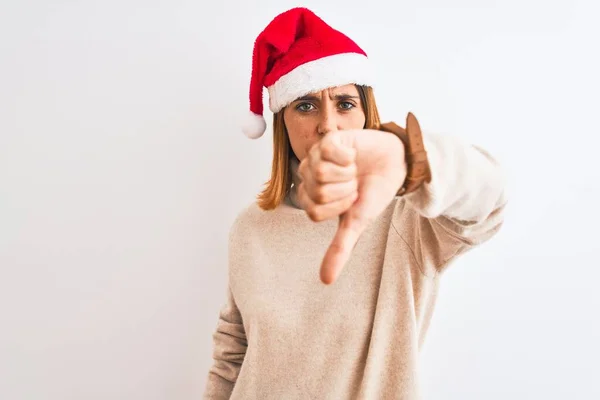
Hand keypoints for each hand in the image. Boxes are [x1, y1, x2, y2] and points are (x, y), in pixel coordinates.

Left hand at [297, 128, 406, 284]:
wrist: (395, 165)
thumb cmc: (373, 193)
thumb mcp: (357, 223)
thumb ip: (339, 249)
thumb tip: (325, 280)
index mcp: (311, 199)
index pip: (315, 212)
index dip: (339, 207)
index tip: (351, 200)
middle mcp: (308, 177)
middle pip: (317, 192)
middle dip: (345, 190)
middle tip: (353, 183)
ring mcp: (315, 157)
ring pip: (321, 173)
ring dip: (346, 173)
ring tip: (353, 169)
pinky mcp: (327, 139)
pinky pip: (328, 151)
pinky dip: (347, 156)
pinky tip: (351, 155)